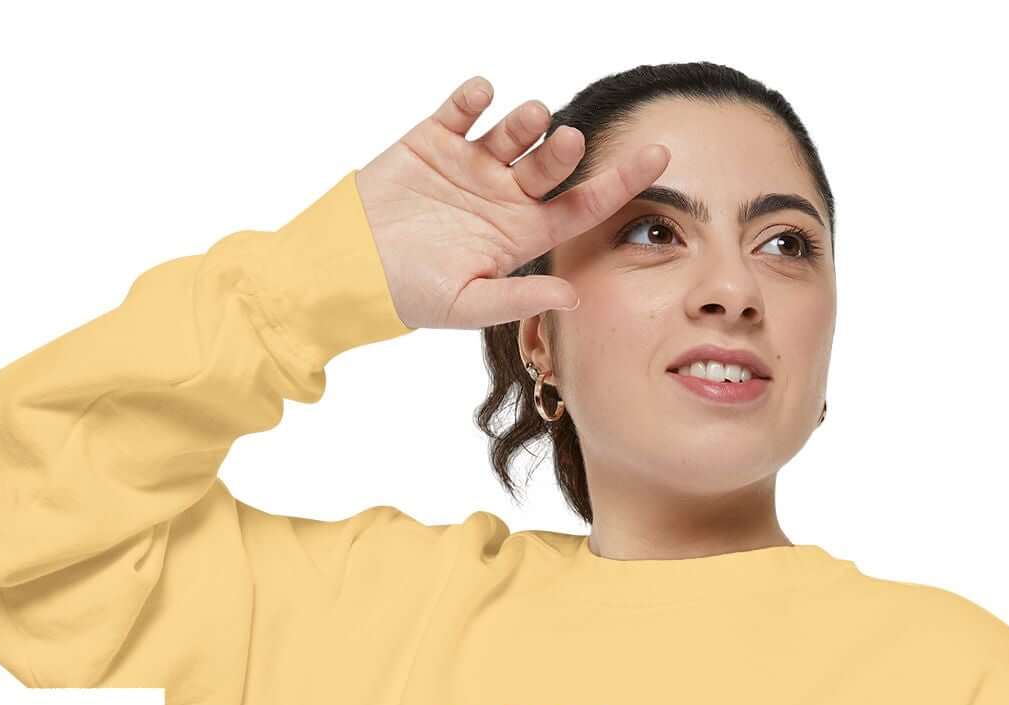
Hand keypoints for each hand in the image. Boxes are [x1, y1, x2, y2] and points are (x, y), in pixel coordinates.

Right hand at [352, 75, 670, 332]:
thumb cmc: (411, 294)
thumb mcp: (468, 305)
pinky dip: (474, 97)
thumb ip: (519, 297)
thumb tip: (574, 294)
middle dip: (562, 151)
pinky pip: (461, 108)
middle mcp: (504, 195)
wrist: (349, 268)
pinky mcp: (434, 139)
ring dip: (525, 121)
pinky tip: (480, 96)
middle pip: (550, 165)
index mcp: (520, 234)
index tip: (659, 159)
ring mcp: (470, 164)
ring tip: (530, 118)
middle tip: (566, 141)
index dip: (621, 182)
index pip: (582, 205)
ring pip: (512, 131)